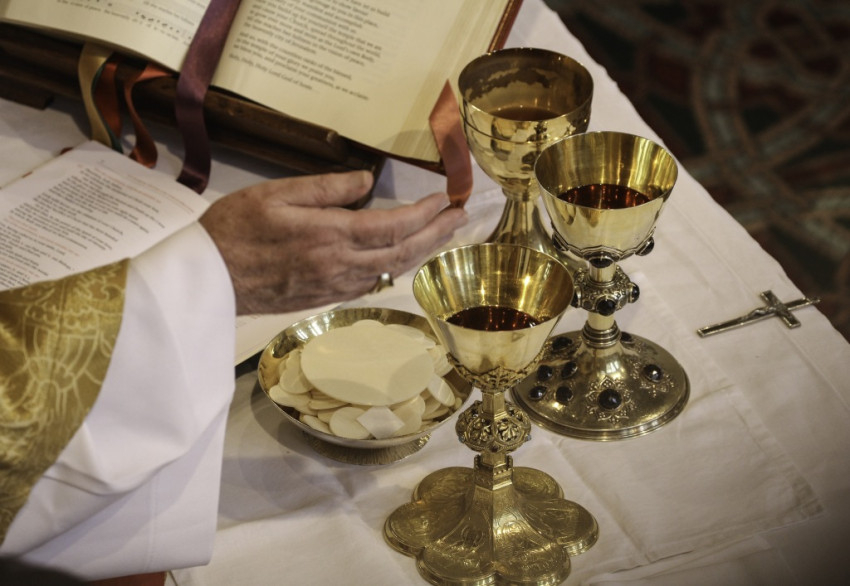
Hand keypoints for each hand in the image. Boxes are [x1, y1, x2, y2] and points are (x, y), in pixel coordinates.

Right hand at [199, 171, 467, 314]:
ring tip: (441, 235)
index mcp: (330, 236)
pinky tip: (402, 258)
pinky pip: (372, 283)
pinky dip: (395, 268)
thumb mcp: (277, 194)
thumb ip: (327, 188)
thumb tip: (366, 181)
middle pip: (403, 252)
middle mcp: (340, 265)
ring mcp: (335, 286)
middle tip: (460, 218)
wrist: (208, 280)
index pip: (394, 225)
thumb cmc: (234, 230)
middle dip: (437, 234)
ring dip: (421, 252)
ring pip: (392, 271)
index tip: (445, 198)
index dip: (425, 213)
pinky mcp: (325, 298)